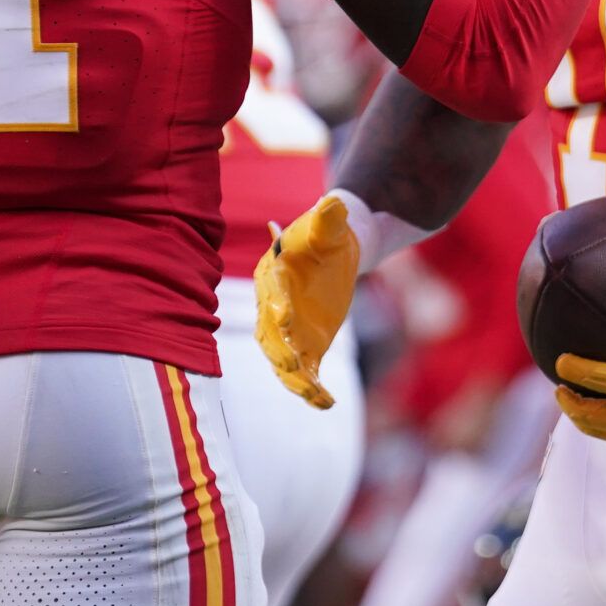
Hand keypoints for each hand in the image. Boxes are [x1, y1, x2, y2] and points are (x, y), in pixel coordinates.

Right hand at [254, 194, 359, 408]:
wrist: (335, 252)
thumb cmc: (326, 235)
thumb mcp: (329, 225)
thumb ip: (329, 217)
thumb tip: (334, 202)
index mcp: (272, 276)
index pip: (271, 294)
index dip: (277, 307)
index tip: (286, 319)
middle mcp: (273, 307)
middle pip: (270, 335)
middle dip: (280, 351)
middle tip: (295, 364)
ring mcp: (288, 331)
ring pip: (283, 360)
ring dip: (295, 379)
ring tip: (313, 394)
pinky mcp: (305, 346)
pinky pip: (306, 373)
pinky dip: (313, 390)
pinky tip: (327, 403)